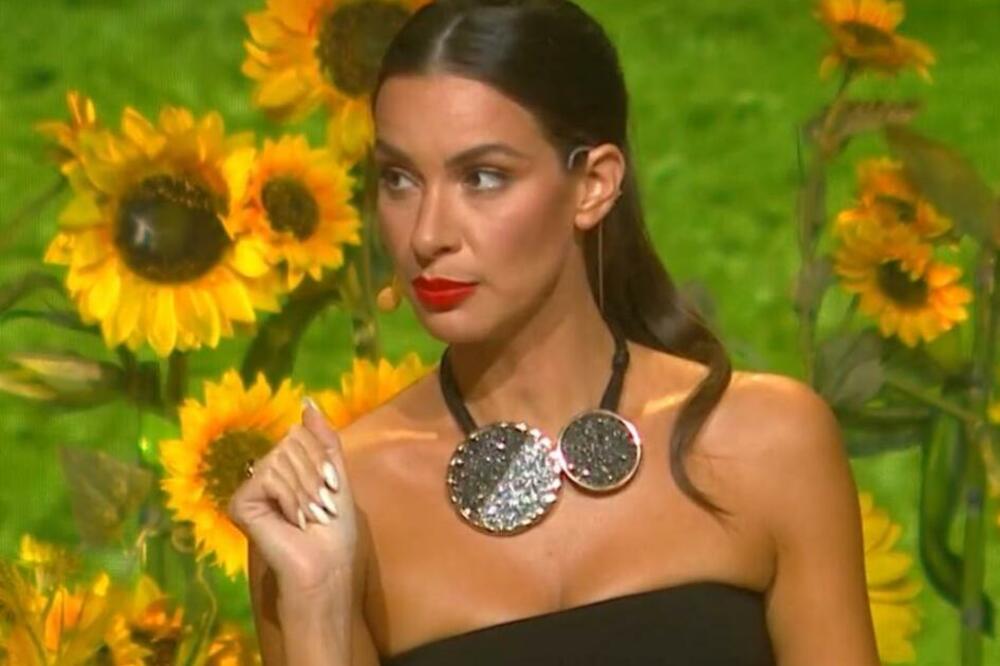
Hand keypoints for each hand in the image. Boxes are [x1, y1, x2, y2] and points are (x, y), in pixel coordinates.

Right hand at [228, 397, 358, 595]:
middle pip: (291, 441)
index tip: (331, 490)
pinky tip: (292, 521)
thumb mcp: (336, 476)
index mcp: (288, 466)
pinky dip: (289, 496)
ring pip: (281, 456)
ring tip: (308, 516)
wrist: (325, 568)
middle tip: (320, 507)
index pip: (301, 434)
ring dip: (305, 489)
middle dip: (315, 474)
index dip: (322, 460)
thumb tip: (307, 402)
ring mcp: (251, 488)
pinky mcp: (239, 502)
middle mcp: (265, 473)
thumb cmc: (335, 531)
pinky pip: (268, 475)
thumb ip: (323, 440)